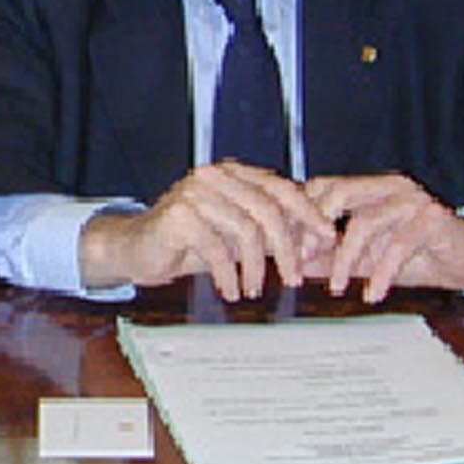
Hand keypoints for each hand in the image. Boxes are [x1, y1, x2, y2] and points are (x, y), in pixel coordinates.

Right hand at [78, 162, 337, 300]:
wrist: (137, 249)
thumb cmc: (189, 242)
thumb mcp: (236, 235)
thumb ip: (269, 231)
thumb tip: (315, 243)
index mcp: (231, 173)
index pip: (280, 187)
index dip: (307, 213)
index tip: (326, 237)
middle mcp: (214, 176)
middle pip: (267, 210)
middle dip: (287, 249)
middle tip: (294, 277)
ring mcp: (194, 193)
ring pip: (246, 232)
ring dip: (256, 269)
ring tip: (254, 289)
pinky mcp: (178, 216)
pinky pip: (217, 249)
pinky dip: (229, 275)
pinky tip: (230, 290)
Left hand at [303, 173, 463, 301]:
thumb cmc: (421, 253)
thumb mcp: (370, 257)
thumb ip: (335, 255)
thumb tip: (296, 264)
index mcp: (372, 187)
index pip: (324, 187)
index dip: (301, 215)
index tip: (285, 246)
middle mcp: (390, 186)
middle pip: (337, 195)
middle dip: (314, 231)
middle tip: (300, 262)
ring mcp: (413, 201)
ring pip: (364, 224)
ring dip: (345, 259)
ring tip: (336, 287)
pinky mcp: (433, 221)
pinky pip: (397, 246)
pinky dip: (380, 273)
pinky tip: (372, 293)